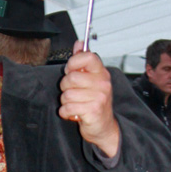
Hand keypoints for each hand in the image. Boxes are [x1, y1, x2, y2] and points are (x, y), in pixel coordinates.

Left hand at [59, 44, 119, 158]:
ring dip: (66, 102)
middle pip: (71, 77)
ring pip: (67, 94)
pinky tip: (73, 113)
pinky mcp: (92, 111)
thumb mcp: (92, 80)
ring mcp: (99, 97)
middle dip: (65, 87)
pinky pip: (67, 108)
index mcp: (102, 73)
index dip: (73, 62)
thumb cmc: (95, 103)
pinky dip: (66, 112)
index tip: (71, 70)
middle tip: (73, 93)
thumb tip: (79, 44)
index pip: (88, 56)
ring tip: (75, 104)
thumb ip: (83, 61)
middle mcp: (102, 84)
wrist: (104, 127)